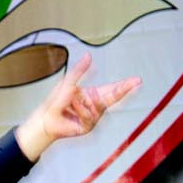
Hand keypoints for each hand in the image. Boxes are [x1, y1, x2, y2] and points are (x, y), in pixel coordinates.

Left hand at [15, 54, 141, 161]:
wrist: (45, 120)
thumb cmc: (55, 102)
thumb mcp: (67, 82)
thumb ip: (79, 71)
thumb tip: (88, 56)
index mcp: (92, 94)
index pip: (112, 88)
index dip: (124, 85)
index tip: (136, 80)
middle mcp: (94, 105)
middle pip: (113, 97)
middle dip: (124, 89)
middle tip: (135, 82)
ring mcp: (92, 117)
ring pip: (99, 107)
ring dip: (85, 103)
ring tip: (72, 103)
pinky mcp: (87, 126)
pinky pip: (90, 117)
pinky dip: (80, 111)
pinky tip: (73, 110)